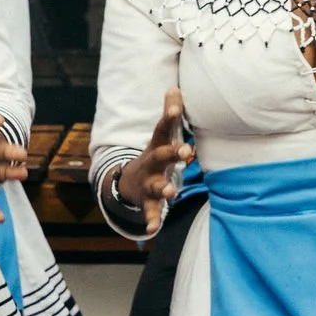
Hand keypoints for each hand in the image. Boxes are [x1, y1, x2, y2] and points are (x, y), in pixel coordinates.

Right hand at [111, 88, 193, 236]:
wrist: (129, 183)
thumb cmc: (155, 155)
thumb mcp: (161, 135)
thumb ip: (169, 112)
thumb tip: (175, 87)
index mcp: (157, 146)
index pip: (162, 129)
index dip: (169, 118)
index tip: (175, 108)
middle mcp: (151, 164)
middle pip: (160, 156)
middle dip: (172, 153)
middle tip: (186, 151)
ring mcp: (148, 183)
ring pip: (156, 186)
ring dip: (164, 189)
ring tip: (172, 192)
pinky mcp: (148, 202)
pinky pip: (151, 211)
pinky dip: (151, 220)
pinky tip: (153, 229)